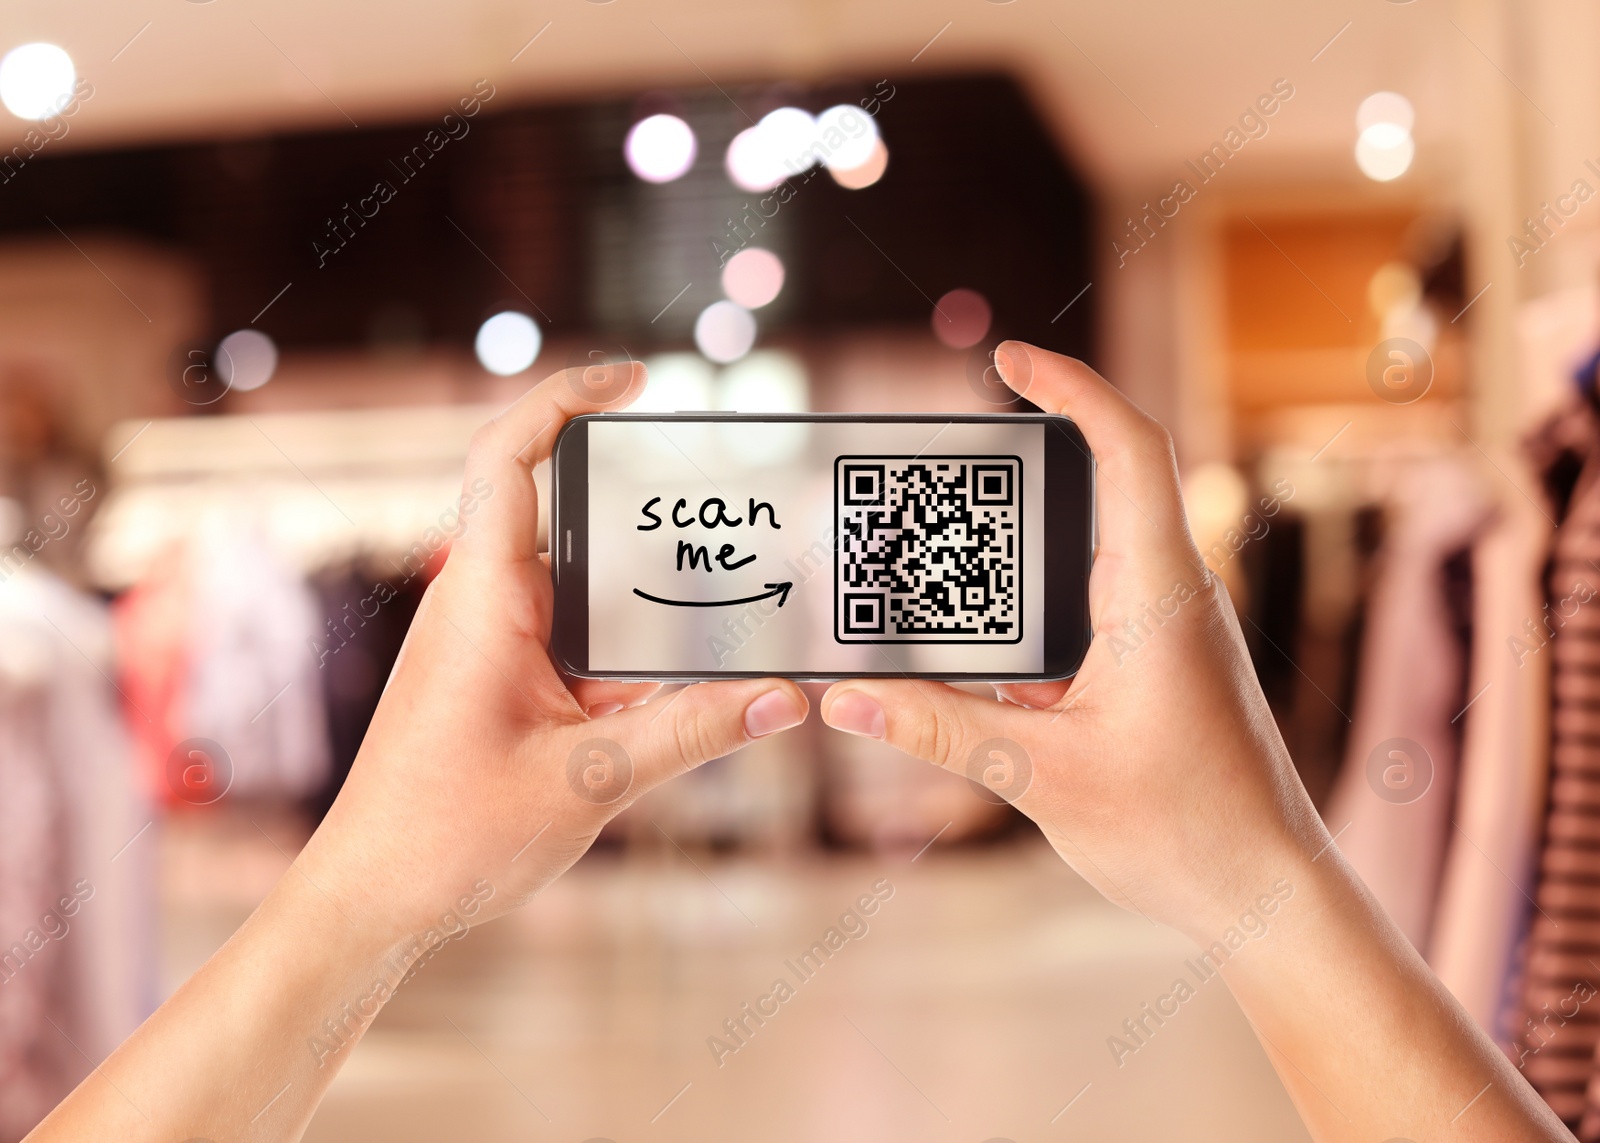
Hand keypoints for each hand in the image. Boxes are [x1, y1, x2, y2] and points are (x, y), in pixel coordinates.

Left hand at [297, 362, 809, 951]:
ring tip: (729, 598)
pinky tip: (692, 684)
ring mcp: (492, 645)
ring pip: (583, 589)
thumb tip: (786, 698)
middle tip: (726, 505)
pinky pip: (578, 643)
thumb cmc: (447, 837)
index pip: (509, 457)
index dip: (565, 398)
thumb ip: (694, 734)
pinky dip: (631, 654)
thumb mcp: (590, 781)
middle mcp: (484, 605)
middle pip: (568, 517)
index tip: (634, 379)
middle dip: (647, 509)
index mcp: (483, 599)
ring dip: (647, 595)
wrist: (372, 900)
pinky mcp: (504, 684)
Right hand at [820, 341, 1322, 939]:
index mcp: (1157, 596)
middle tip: (945, 460)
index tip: (1008, 359)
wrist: (1264, 892)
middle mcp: (1168, 596)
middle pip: (1101, 487)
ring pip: (1085, 554)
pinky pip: (1084, 610)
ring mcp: (1165, 631)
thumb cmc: (1186, 831)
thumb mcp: (1042, 778)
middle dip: (1023, 462)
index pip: (1128, 450)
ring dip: (1020, 550)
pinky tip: (976, 649)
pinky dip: (1028, 612)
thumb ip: (939, 730)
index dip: (1071, 388)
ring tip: (942, 556)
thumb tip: (848, 699)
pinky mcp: (1154, 666)